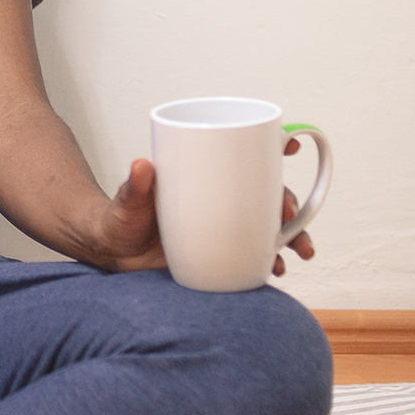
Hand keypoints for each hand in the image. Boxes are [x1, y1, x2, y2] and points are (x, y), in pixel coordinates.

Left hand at [93, 142, 315, 274]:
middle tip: (289, 216)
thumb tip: (141, 165)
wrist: (114, 255)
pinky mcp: (221, 257)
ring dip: (292, 236)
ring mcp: (223, 230)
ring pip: (268, 228)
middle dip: (289, 203)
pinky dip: (270, 261)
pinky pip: (254, 257)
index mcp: (205, 180)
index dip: (271, 149)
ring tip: (299, 250)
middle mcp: (220, 202)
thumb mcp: (129, 200)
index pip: (242, 159)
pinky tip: (277, 269)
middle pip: (266, 196)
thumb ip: (134, 186)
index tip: (290, 145)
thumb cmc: (121, 218)